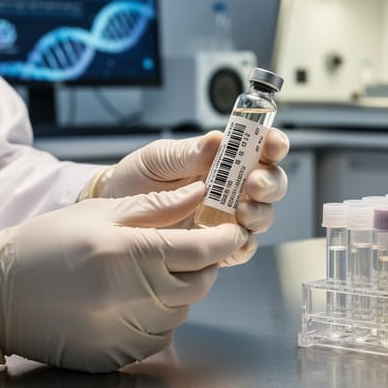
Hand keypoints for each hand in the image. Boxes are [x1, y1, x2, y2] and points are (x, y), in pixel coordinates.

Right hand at [0, 182, 248, 372]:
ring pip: (184, 310)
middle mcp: (133, 297)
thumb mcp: (102, 212)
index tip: (232, 231)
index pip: (201, 250)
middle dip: (206, 262)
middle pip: (200, 282)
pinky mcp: (118, 355)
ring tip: (156, 272)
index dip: (225, 239)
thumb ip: (157, 206)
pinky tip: (138, 300)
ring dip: (182, 290)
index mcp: (130, 254)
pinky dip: (162, 316)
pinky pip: (162, 335)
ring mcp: (126, 331)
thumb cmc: (47, 244)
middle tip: (193, 247)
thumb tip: (200, 195)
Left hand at [82, 129, 289, 264]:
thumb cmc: (139, 179)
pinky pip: (242, 247)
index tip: (272, 144)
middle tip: (253, 184)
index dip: (274, 145)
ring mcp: (228, 218)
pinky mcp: (218, 245)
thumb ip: (189, 153)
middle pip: (271, 184)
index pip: (261, 149)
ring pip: (263, 216)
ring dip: (260, 213)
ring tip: (241, 212)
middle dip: (269, 183)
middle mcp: (233, 189)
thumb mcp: (159, 159)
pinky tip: (233, 238)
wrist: (113, 212)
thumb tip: (218, 140)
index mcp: (225, 161)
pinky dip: (244, 243)